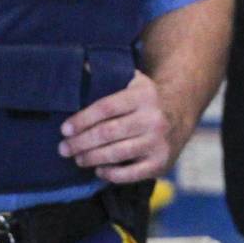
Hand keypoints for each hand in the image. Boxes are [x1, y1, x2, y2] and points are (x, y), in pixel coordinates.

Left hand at [59, 72, 176, 183]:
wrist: (180, 115)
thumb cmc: (144, 99)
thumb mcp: (133, 80)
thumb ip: (109, 75)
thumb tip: (80, 68)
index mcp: (143, 95)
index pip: (106, 107)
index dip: (82, 119)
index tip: (65, 129)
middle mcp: (153, 118)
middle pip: (107, 133)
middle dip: (81, 142)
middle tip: (63, 148)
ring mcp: (158, 142)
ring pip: (116, 153)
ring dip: (91, 158)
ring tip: (77, 159)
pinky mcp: (160, 163)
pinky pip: (130, 174)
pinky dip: (111, 174)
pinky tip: (99, 170)